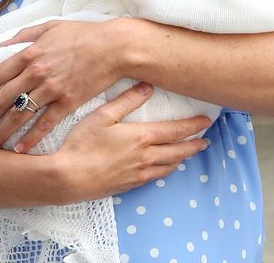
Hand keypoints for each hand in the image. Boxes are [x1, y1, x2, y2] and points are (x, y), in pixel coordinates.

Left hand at [0, 18, 130, 150]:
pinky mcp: (68, 102)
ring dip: (2, 132)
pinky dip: (30, 139)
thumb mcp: (52, 26)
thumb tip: (4, 42)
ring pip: (19, 115)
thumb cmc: (84, 34)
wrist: (114, 46)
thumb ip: (26, 34)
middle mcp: (36, 73)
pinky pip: (44, 124)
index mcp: (30, 54)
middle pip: (1, 100)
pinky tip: (20, 149)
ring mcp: (52, 89)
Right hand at [55, 84, 212, 199]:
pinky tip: (166, 168)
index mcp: (142, 137)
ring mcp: (138, 173)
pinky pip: (155, 177)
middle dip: (194, 145)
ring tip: (190, 153)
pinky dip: (166, 170)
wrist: (67, 178)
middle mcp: (145, 157)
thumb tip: (147, 86)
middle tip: (205, 140)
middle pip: (178, 151)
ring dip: (182, 158)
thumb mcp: (103, 115)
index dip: (193, 126)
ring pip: (168, 166)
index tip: (206, 122)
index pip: (176, 130)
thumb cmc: (82, 144)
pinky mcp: (129, 185)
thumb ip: (127, 100)